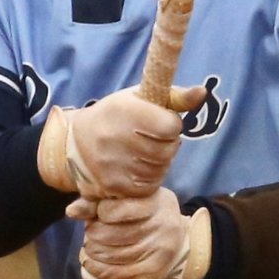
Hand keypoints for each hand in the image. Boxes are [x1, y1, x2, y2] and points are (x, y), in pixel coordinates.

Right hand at [38, 84, 206, 198]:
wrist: (76, 142)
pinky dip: (149, 178)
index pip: (171, 126)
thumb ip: (174, 96)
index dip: (170, 124)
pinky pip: (148, 186)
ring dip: (159, 162)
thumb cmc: (117, 115)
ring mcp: (114, 164)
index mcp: (125, 110)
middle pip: (167, 150)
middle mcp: (116, 137)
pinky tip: (137, 166)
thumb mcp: (140, 98)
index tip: (159, 121)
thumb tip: (201, 92)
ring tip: (142, 151)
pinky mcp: (113, 186)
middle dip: (166, 144)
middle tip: (151, 138)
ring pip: (160, 169)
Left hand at [72, 189, 212, 278]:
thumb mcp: (130, 201)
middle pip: (111, 234)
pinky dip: (96, 268)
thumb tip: (71, 211)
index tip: (101, 213)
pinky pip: (114, 274)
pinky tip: (90, 262)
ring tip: (90, 246)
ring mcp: (157, 252)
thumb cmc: (147, 216)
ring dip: (92, 252)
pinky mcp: (150, 274)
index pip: (119, 208)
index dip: (102, 211)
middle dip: (93, 234)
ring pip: (110, 255)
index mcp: (157, 203)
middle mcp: (162, 227)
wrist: (178, 243)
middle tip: (91, 233)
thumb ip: (99, 202)